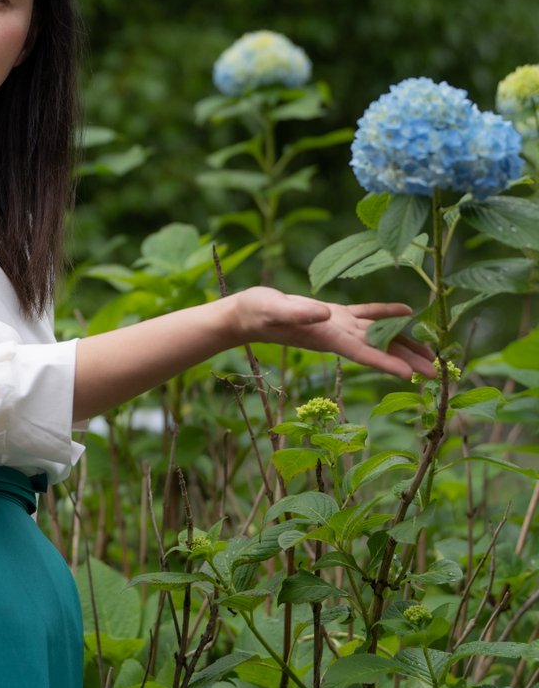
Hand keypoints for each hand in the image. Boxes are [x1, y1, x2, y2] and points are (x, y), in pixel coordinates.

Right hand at [229, 287, 436, 379]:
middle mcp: (338, 335)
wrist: (246, 314)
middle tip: (441, 375)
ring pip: (379, 335)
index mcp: (326, 336)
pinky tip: (407, 311)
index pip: (362, 353)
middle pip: (380, 350)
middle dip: (410, 362)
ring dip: (406, 344)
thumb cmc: (255, 313)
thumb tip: (325, 314)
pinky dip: (387, 313)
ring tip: (434, 354)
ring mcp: (338, 325)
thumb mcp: (274, 310)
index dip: (387, 364)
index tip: (412, 378)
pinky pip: (367, 314)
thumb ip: (298, 313)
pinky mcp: (334, 313)